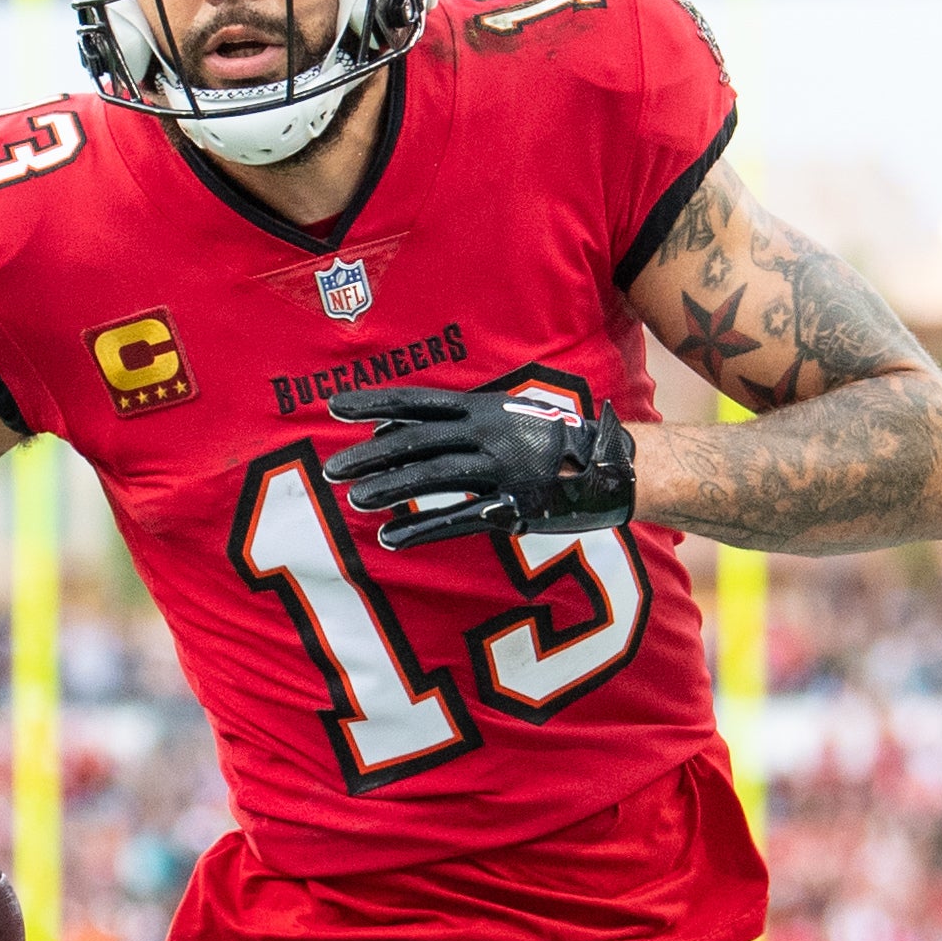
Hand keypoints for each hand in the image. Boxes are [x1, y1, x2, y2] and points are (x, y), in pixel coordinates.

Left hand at [323, 385, 634, 551]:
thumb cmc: (547, 440)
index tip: (334, 407)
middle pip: (417, 442)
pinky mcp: (512, 506)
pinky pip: (458, 519)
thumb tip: (392, 429)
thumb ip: (452, 423)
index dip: (374, 403)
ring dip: (390, 490)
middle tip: (333, 470)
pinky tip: (390, 539)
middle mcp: (486, 434)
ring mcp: (499, 470)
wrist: (608, 464)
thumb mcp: (501, 417)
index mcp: (481, 407)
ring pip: (432, 478)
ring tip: (355, 499)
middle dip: (371, 456)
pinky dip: (421, 530)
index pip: (416, 401)